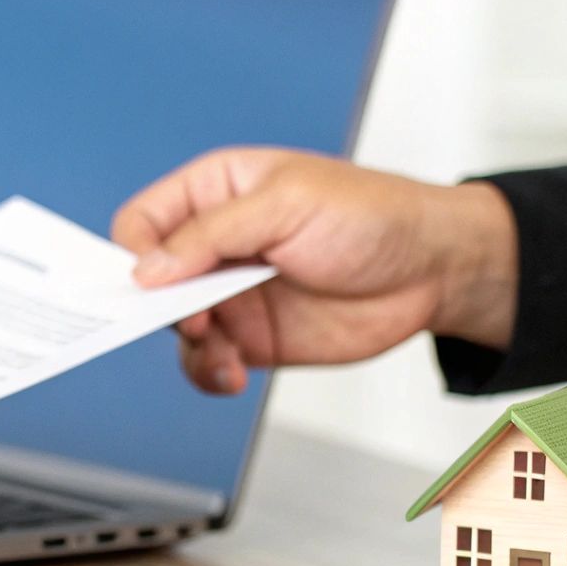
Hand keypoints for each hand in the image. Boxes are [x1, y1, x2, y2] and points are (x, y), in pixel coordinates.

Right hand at [111, 147, 519, 393]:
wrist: (433, 271)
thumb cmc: (371, 215)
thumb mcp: (286, 205)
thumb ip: (211, 234)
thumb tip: (147, 268)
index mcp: (213, 192)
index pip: (142, 222)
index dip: (134, 253)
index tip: (149, 282)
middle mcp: (213, 245)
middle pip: (148, 281)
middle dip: (160, 307)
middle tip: (194, 319)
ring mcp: (230, 293)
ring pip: (173, 328)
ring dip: (190, 344)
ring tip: (224, 351)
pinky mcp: (251, 337)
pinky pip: (207, 360)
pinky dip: (209, 372)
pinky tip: (233, 373)